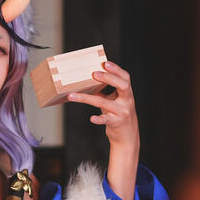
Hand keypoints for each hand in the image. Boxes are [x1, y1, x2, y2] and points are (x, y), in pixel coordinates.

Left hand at [69, 60, 139, 199]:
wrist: (127, 137)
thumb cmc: (118, 115)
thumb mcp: (114, 101)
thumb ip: (105, 91)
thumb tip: (87, 79)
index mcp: (127, 94)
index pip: (125, 78)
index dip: (116, 70)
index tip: (105, 63)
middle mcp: (127, 101)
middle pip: (122, 86)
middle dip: (109, 78)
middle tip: (94, 74)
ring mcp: (122, 112)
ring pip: (104, 102)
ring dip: (86, 98)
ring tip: (72, 95)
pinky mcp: (115, 123)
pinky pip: (105, 119)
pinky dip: (98, 119)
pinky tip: (92, 118)